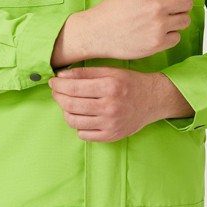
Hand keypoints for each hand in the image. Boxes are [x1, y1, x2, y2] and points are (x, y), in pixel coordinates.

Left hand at [48, 66, 193, 141]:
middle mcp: (110, 106)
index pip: (73, 88)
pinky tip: (82, 116)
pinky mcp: (112, 136)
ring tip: (68, 104)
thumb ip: (85, 73)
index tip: (53, 81)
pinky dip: (78, 126)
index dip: (57, 85)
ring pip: (73, 121)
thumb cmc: (130, 83)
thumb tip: (60, 76)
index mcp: (110, 86)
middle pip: (70, 105)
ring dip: (65, 112)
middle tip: (56, 91)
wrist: (153, 100)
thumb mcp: (110, 71)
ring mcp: (111, 123)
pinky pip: (83, 135)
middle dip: (57, 97)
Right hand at [51, 0, 194, 64]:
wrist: (97, 33)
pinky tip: (158, 33)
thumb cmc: (111, 9)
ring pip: (185, 21)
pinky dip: (170, 36)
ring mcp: (158, 26)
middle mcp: (156, 7)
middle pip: (187, 3)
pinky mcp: (157, 43)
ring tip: (166, 21)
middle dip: (184, 4)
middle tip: (175, 7)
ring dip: (179, 20)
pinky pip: (177, 38)